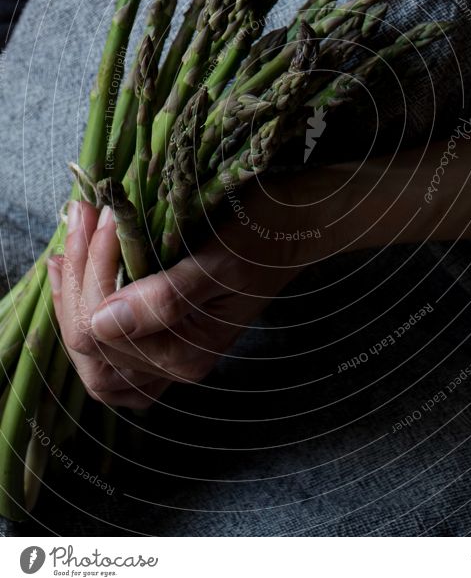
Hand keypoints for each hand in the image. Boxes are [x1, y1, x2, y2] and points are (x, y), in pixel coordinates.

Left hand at [47, 176, 322, 408]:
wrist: (295, 230)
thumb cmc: (263, 240)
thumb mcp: (221, 264)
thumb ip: (167, 299)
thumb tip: (104, 322)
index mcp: (187, 353)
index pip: (100, 330)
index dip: (90, 271)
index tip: (101, 212)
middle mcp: (172, 365)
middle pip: (88, 340)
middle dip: (77, 273)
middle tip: (82, 213)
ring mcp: (165, 356)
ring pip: (89, 348)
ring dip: (72, 292)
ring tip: (69, 241)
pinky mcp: (163, 338)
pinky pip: (107, 347)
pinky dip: (83, 308)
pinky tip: (75, 273)